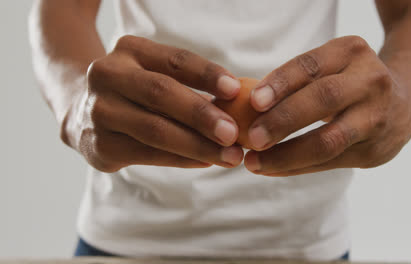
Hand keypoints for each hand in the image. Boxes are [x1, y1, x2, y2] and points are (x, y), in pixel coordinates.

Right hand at [63, 35, 243, 171]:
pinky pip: (148, 154)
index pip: (174, 60)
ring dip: (197, 145)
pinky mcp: (99, 145)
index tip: (236, 90)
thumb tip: (237, 104)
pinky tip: (206, 161)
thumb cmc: (137, 91)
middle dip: (202, 116)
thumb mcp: (155, 73)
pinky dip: (182, 159)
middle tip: (234, 134)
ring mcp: (99, 111)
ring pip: (155, 130)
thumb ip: (188, 84)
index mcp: (129, 50)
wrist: (83, 112)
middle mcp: (108, 75)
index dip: (207, 75)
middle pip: (161, 94)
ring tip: (229, 156)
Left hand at [243, 36, 410, 175]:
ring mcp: (376, 117)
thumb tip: (245, 107)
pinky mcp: (375, 150)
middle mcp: (370, 81)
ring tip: (254, 163)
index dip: (281, 83)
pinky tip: (272, 169)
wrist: (405, 102)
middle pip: (323, 100)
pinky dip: (296, 167)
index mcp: (352, 52)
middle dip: (283, 121)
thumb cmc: (349, 82)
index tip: (253, 101)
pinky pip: (329, 162)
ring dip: (287, 154)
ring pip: (328, 140)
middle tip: (252, 138)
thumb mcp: (332, 67)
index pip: (311, 66)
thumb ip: (298, 82)